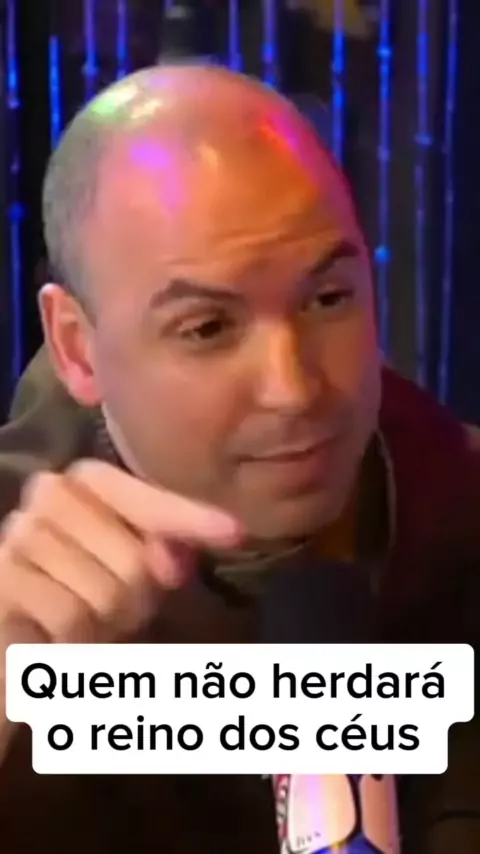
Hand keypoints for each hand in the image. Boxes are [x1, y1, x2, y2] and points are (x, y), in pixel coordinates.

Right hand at [0, 459, 239, 644]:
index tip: (237, 533)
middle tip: (118, 608)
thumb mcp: (129, 563)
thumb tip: (179, 559)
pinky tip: (56, 634)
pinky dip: (75, 642)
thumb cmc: (78, 588)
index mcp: (88, 480)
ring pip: (106, 597)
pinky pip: (70, 620)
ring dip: (105, 625)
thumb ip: (163, 548)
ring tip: (85, 620)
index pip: (148, 500)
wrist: (13, 625)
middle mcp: (50, 494)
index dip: (191, 519)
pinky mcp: (2, 579)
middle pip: (134, 563)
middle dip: (138, 600)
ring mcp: (20, 534)